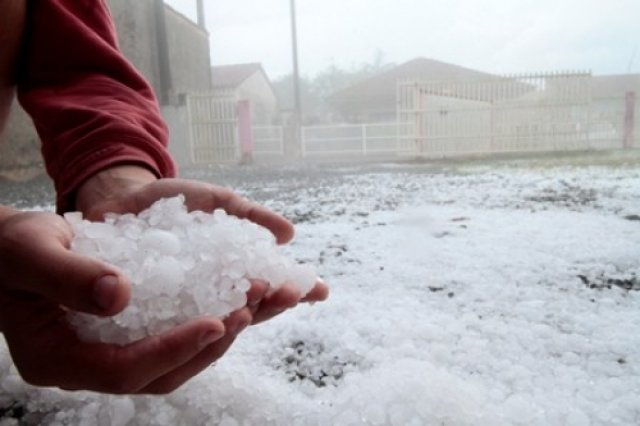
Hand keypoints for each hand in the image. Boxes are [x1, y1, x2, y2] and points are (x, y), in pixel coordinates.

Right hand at [0, 209, 262, 392]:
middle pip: (157, 374)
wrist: (6, 250)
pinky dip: (204, 319)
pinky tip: (232, 295)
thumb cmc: (9, 249)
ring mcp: (107, 352)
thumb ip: (66, 275)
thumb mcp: (31, 251)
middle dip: (207, 345)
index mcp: (57, 358)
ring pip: (170, 360)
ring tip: (253, 302)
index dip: (172, 350)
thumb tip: (118, 295)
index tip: (216, 323)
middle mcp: (86, 365)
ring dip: (215, 335)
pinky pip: (169, 335)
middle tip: (248, 309)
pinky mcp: (125, 333)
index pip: (123, 369)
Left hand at [76, 165, 328, 323]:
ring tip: (251, 305)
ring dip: (235, 314)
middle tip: (285, 295)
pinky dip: (187, 317)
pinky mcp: (145, 307)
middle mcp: (207, 297)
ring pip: (214, 321)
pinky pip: (168, 317)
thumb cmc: (174, 204)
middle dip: (269, 304)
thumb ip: (250, 216)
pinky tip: (204, 317)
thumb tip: (289, 234)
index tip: (319, 290)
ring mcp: (178, 305)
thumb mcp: (216, 203)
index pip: (267, 290)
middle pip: (247, 311)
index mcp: (229, 276)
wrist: (121, 197)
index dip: (292, 291)